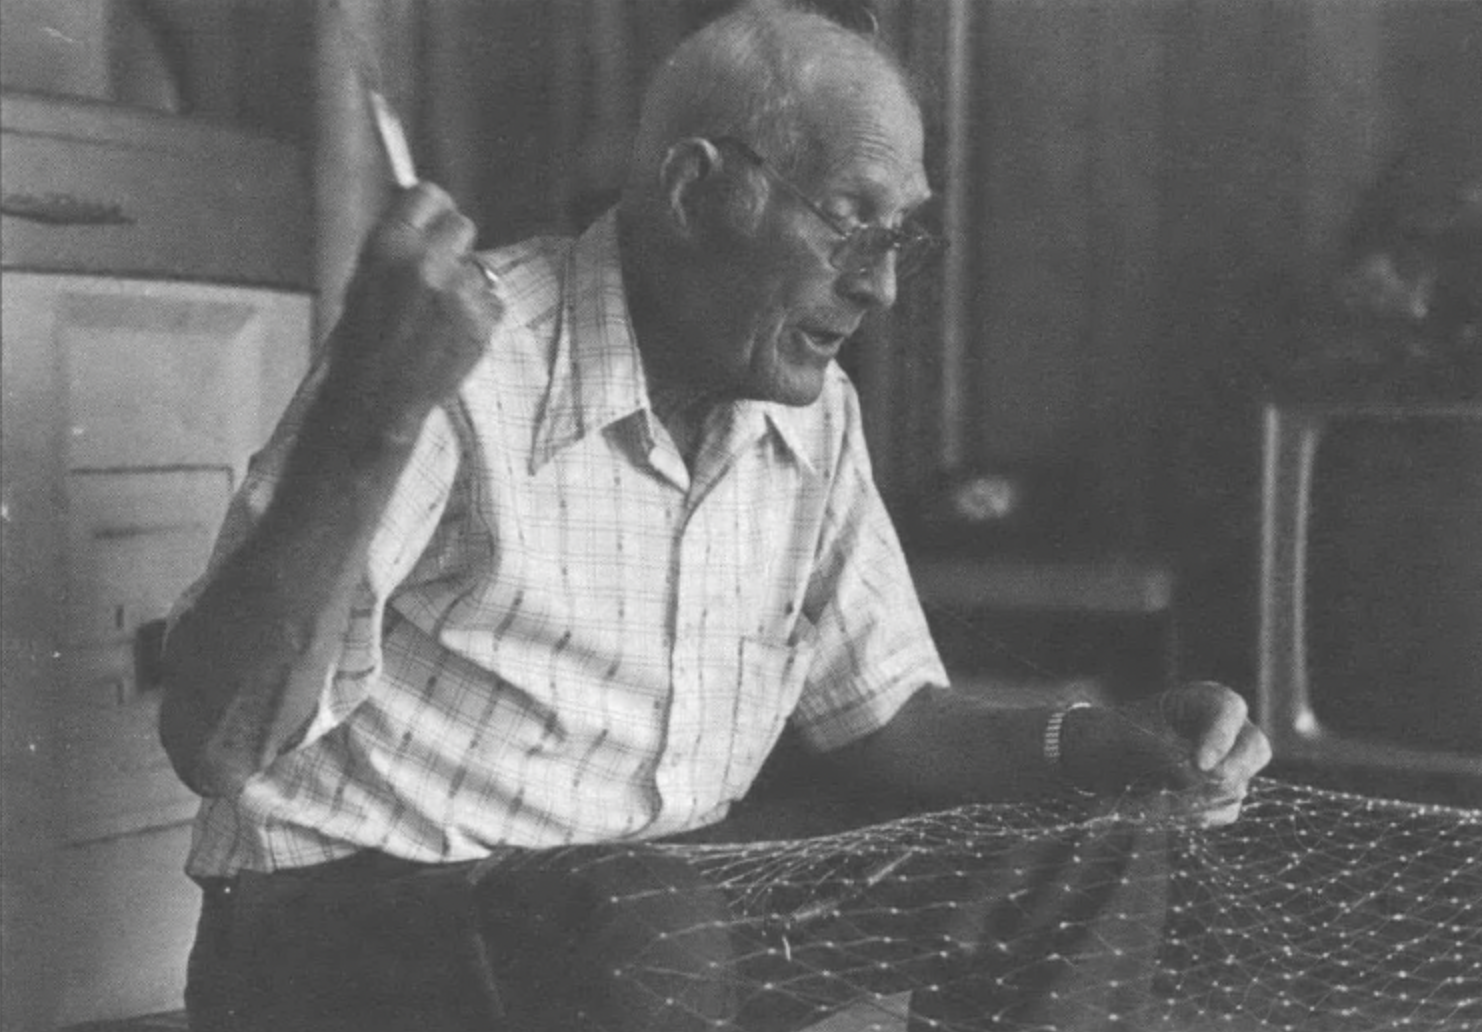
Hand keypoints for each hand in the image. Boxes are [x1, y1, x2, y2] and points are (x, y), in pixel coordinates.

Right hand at [321, 183, 503, 442]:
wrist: (373, 398)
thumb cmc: (361, 340)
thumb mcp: (362, 279)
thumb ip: (396, 245)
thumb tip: (423, 216)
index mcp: (388, 246)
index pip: (430, 195)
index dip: (432, 210)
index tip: (432, 222)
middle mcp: (425, 263)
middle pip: (463, 225)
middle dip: (453, 245)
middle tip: (439, 270)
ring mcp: (457, 295)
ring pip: (479, 268)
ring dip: (466, 283)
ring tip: (439, 314)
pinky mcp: (480, 324)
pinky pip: (492, 301)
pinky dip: (478, 314)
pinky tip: (451, 333)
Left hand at [1062, 682, 1272, 826]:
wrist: (1098, 760)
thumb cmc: (1114, 734)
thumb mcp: (1131, 734)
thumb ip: (1165, 750)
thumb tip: (1199, 774)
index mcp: (1205, 700)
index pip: (1229, 711)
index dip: (1220, 738)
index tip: (1199, 763)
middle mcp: (1226, 730)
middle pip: (1255, 749)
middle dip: (1226, 771)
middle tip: (1196, 783)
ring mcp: (1229, 763)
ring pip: (1237, 786)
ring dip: (1198, 798)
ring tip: (1153, 799)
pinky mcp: (1219, 794)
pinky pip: (1224, 811)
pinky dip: (1195, 815)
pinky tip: (1162, 809)